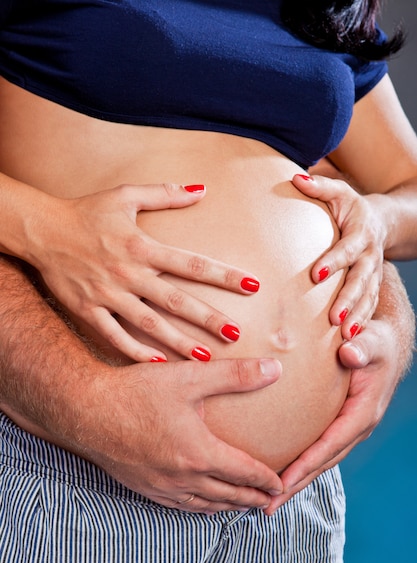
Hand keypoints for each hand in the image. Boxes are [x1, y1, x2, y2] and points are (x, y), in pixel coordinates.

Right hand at [29, 183, 259, 361]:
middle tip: (236, 334)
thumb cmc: (87, 211)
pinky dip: (135, 351)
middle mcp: (128, 274)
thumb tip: (202, 189)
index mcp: (141, 246)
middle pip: (176, 301)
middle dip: (208, 319)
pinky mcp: (88, 310)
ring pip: (149, 324)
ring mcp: (108, 295)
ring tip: (205, 357)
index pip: (192, 263)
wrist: (42, 230)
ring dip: (178, 342)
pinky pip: (114, 336)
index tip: (252, 285)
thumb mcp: (126, 194)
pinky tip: (158, 364)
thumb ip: (166, 193)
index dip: (224, 275)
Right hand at [79, 357, 283, 514]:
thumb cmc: (136, 391)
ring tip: (242, 506)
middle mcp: (183, 478)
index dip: (266, 479)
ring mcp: (162, 486)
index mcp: (199, 453)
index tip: (281, 483)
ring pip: (205, 505)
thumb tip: (274, 370)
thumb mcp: (190, 377)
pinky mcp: (143, 487)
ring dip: (228, 507)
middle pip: (228, 495)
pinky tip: (202, 503)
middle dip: (252, 499)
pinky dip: (200, 508)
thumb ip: (235, 375)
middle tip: (269, 501)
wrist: (86, 410)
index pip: (244, 473)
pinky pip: (180, 507)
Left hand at [264, 315, 403, 514]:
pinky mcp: (338, 423)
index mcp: (363, 413)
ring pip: (319, 460)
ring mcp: (347, 428)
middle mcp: (355, 427)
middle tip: (266, 505)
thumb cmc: (376, 341)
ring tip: (266, 499)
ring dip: (295, 480)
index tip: (282, 482)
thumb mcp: (373, 341)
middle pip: (323, 462)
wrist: (385, 343)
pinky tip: (277, 469)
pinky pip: (317, 447)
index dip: (307, 465)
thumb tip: (349, 354)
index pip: (331, 445)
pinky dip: (298, 462)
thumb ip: (362, 347)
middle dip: (295, 485)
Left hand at [292, 173, 386, 339]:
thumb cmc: (350, 207)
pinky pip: (369, 306)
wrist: (380, 221)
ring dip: (357, 316)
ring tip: (344, 335)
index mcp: (360, 233)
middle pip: (361, 279)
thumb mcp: (338, 192)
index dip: (334, 261)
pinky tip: (349, 339)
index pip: (347, 248)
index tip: (316, 275)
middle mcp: (370, 255)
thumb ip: (319, 186)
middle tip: (333, 317)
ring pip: (368, 297)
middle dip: (348, 299)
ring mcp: (373, 273)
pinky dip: (361, 322)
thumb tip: (295, 178)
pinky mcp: (372, 286)